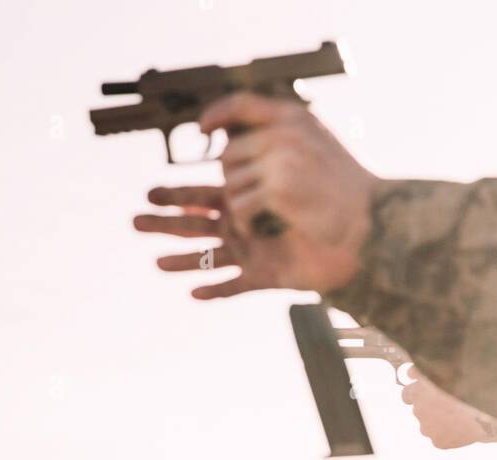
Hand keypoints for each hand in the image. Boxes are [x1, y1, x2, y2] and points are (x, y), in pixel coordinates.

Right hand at [143, 92, 376, 296]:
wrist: (362, 224)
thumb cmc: (331, 182)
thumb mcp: (290, 139)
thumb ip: (255, 129)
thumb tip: (216, 137)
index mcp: (245, 196)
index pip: (200, 196)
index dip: (175, 195)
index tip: (150, 192)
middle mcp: (245, 224)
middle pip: (195, 225)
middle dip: (164, 224)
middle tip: (134, 221)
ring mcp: (254, 251)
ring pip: (208, 257)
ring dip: (181, 259)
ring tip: (155, 262)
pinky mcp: (268, 275)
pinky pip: (236, 287)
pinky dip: (216, 290)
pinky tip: (194, 293)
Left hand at [400, 373, 487, 448]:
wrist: (487, 407)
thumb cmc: (469, 384)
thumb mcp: (445, 369)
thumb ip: (423, 370)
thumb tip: (410, 373)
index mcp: (417, 391)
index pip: (407, 395)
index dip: (418, 394)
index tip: (427, 393)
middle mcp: (418, 411)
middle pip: (420, 411)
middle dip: (431, 408)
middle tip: (450, 404)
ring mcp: (428, 429)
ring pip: (429, 426)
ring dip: (439, 422)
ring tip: (460, 416)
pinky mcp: (439, 443)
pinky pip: (440, 438)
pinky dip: (448, 435)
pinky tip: (462, 427)